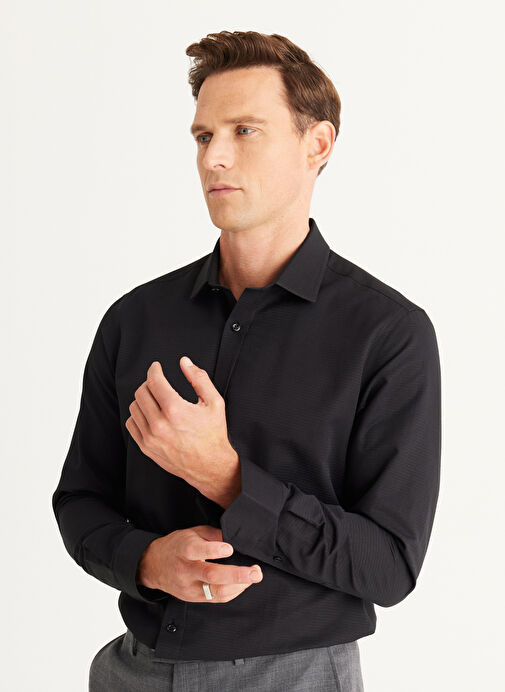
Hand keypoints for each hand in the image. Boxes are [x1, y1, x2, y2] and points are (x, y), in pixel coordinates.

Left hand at [125, 358, 237, 492]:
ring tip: (155, 399)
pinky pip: (131, 424)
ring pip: (134, 407)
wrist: (210, 466)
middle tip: (157, 383)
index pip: (154, 382)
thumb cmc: (213, 434)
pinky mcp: (146, 448)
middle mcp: (160, 424)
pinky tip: (150, 414)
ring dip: (143, 399)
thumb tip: (185, 362)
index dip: (154, 370)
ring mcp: (151, 437)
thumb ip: (199, 379)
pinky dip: (138, 415)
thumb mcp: (214, 402)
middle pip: (141, 392)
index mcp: (175, 410)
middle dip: (149, 383)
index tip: (156, 367)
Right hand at [136, 525, 262, 602]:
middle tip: (255, 572)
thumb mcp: (192, 532)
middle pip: (211, 575)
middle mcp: (186, 570)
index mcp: (184, 549)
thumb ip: (212, 534)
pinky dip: (232, 592)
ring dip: (238, 586)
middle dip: (236, 575)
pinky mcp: (192, 598)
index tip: (230, 548)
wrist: (154, 566)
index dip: (214, 550)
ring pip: (215, 592)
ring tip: (253, 577)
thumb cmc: (177, 546)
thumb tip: (233, 537)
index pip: (197, 551)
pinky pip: (216, 599)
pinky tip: (242, 585)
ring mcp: (189, 587)